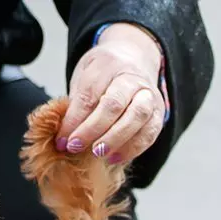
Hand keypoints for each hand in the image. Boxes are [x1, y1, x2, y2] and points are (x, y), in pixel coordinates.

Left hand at [57, 23, 165, 163]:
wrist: (133, 59)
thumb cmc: (100, 77)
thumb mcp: (82, 81)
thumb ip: (74, 107)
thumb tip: (62, 141)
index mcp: (106, 66)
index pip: (89, 94)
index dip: (73, 120)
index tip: (61, 141)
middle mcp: (131, 78)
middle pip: (114, 104)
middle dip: (92, 129)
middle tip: (75, 147)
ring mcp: (149, 94)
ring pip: (137, 116)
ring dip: (115, 139)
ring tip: (98, 154)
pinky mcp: (159, 112)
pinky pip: (150, 132)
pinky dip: (132, 148)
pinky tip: (115, 158)